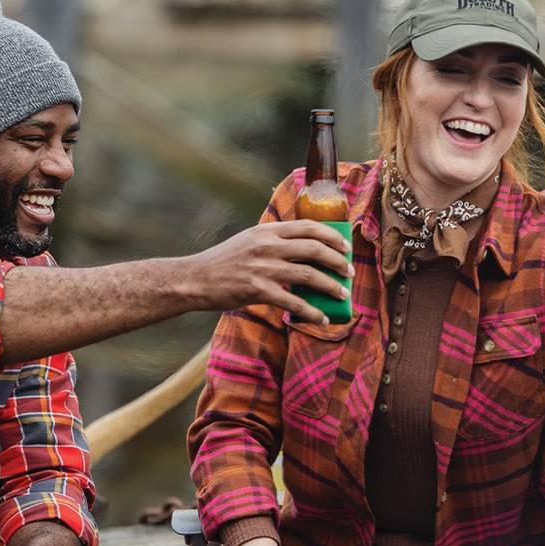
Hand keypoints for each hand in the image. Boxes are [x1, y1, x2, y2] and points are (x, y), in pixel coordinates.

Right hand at [187, 221, 351, 323]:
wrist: (194, 279)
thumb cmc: (223, 262)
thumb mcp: (249, 240)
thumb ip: (274, 241)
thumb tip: (305, 250)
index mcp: (267, 230)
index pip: (309, 227)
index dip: (332, 236)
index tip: (346, 246)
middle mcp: (267, 245)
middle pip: (315, 249)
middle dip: (338, 261)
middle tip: (350, 272)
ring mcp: (263, 268)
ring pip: (309, 275)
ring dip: (331, 286)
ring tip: (342, 295)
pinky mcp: (258, 290)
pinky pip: (293, 302)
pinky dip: (312, 312)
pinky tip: (322, 318)